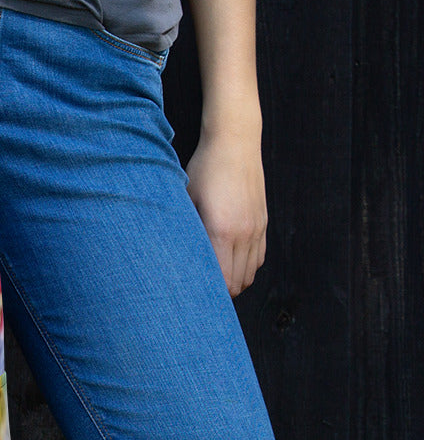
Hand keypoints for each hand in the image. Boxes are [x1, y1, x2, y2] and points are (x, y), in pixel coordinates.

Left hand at [184, 120, 267, 297]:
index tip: (193, 296)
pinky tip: (230, 264)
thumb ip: (186, 231)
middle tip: (200, 292)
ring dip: (234, 281)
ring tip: (214, 281)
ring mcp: (257, 228)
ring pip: (250, 273)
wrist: (235, 143)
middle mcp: (244, 233)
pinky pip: (259, 258)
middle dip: (220, 293)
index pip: (222, 279)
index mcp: (221, 230)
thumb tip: (175, 258)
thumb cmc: (204, 169)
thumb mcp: (186, 199)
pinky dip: (246, 268)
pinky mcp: (263, 223)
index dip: (209, 293)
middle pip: (238, 283)